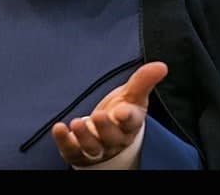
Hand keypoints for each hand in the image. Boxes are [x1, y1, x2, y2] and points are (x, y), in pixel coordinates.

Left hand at [51, 61, 167, 166]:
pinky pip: (71, 150)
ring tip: (77, 123)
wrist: (107, 134)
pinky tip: (59, 128)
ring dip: (85, 137)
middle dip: (105, 128)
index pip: (132, 122)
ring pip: (93, 147)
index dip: (128, 117)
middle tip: (98, 115)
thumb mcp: (132, 94)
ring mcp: (97, 148)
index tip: (123, 110)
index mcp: (130, 124)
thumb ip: (144, 80)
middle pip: (112, 137)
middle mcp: (115, 139)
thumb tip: (161, 66)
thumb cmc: (122, 111)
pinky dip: (64, 141)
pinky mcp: (78, 153)